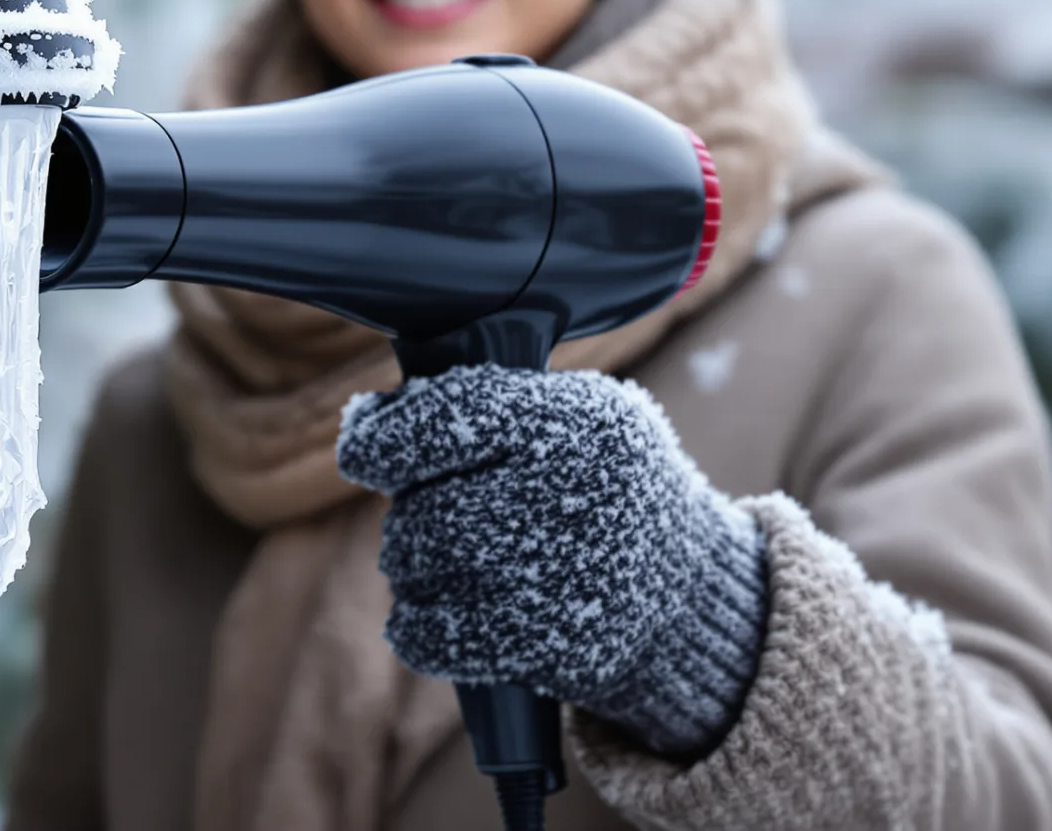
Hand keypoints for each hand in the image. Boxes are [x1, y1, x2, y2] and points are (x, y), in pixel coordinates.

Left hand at [335, 364, 766, 757]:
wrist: (689, 591)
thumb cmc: (602, 486)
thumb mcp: (574, 415)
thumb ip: (480, 403)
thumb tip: (367, 422)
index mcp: (577, 421)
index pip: (449, 417)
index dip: (385, 438)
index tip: (362, 449)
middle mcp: (572, 495)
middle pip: (428, 507)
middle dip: (412, 516)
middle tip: (431, 519)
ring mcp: (564, 577)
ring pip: (421, 567)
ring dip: (414, 568)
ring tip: (453, 562)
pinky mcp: (554, 647)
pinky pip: (432, 637)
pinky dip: (418, 626)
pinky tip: (441, 613)